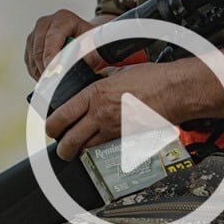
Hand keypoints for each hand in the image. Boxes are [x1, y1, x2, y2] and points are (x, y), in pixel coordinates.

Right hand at [24, 9, 104, 79]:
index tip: (54, 71)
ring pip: (32, 56)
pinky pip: (29, 61)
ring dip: (41, 72)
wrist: (87, 41)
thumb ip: (83, 56)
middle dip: (46, 68)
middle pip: (39, 48)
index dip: (52, 56)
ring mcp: (36, 32)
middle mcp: (46, 22)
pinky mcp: (30, 44)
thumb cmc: (91, 43)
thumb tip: (67, 70)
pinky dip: (37, 72)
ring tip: (53, 83)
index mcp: (63, 18)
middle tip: (53, 83)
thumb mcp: (93, 48)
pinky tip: (48, 78)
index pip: (52, 38)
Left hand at [45, 63, 180, 159]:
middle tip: (60, 148)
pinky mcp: (126, 137)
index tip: (50, 128)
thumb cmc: (152, 79)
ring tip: (75, 150)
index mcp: (95, 94)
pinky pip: (106, 147)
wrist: (173, 91)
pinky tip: (97, 146)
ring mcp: (113, 128)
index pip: (63, 115)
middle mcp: (101, 113)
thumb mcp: (119, 73)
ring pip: (87, 148)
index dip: (51, 126)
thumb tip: (94, 86)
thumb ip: (102, 82)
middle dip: (62, 148)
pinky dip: (98, 149)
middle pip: (71, 139)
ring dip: (79, 150)